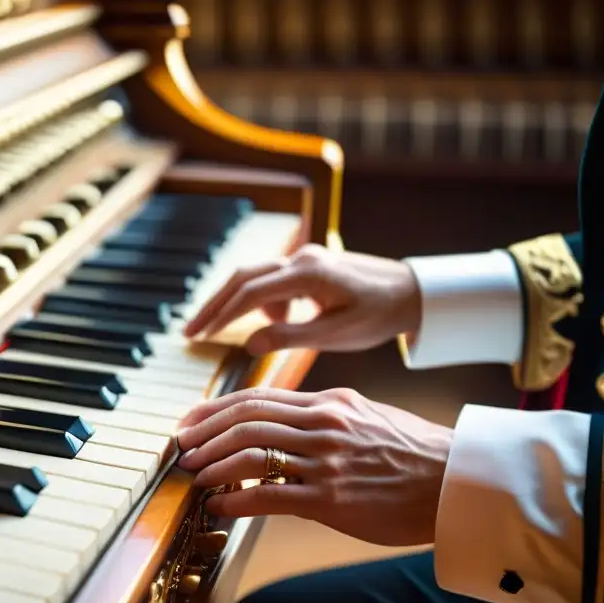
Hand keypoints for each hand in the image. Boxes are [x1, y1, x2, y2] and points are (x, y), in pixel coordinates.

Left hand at [176, 387, 452, 546]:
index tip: (190, 422)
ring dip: (213, 467)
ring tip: (194, 477)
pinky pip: (270, 497)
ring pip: (250, 456)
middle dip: (204, 436)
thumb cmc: (411, 452)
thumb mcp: (365, 416)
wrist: (455, 482)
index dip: (214, 410)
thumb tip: (282, 424)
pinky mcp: (330, 500)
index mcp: (328, 402)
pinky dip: (236, 501)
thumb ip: (322, 416)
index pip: (256, 398)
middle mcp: (322, 426)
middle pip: (244, 422)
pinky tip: (219, 508)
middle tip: (181, 450)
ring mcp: (325, 462)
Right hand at [183, 244, 421, 354]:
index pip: (251, 293)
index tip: (199, 336)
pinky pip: (272, 280)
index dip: (221, 315)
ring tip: (223, 332)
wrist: (414, 292)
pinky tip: (274, 323)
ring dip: (235, 304)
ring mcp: (304, 258)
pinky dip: (262, 303)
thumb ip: (291, 337)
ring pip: (254, 277)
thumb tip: (248, 343)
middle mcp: (302, 259)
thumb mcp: (337, 334)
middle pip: (243, 278)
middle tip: (189, 331)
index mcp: (309, 274)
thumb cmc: (380, 315)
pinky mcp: (308, 265)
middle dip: (214, 305)